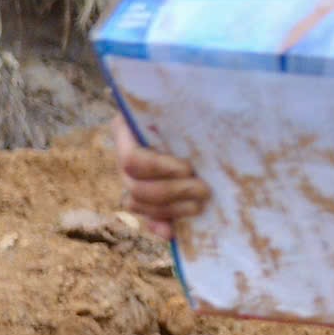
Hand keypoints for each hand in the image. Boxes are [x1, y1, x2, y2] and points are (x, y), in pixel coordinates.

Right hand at [115, 114, 207, 239]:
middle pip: (136, 186)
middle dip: (173, 192)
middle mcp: (126, 157)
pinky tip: (173, 232)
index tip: (189, 167)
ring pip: (138, 205)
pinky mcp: (145, 198)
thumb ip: (194, 107)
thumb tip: (207, 111)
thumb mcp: (196, 102)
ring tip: (200, 206)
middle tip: (204, 189)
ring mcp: (132, 179)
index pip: (132, 158)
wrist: (207, 118)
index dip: (159, 168)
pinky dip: (159, 226)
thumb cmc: (204, 103)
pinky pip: (144, 218)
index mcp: (130, 131)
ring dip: (170, 210)